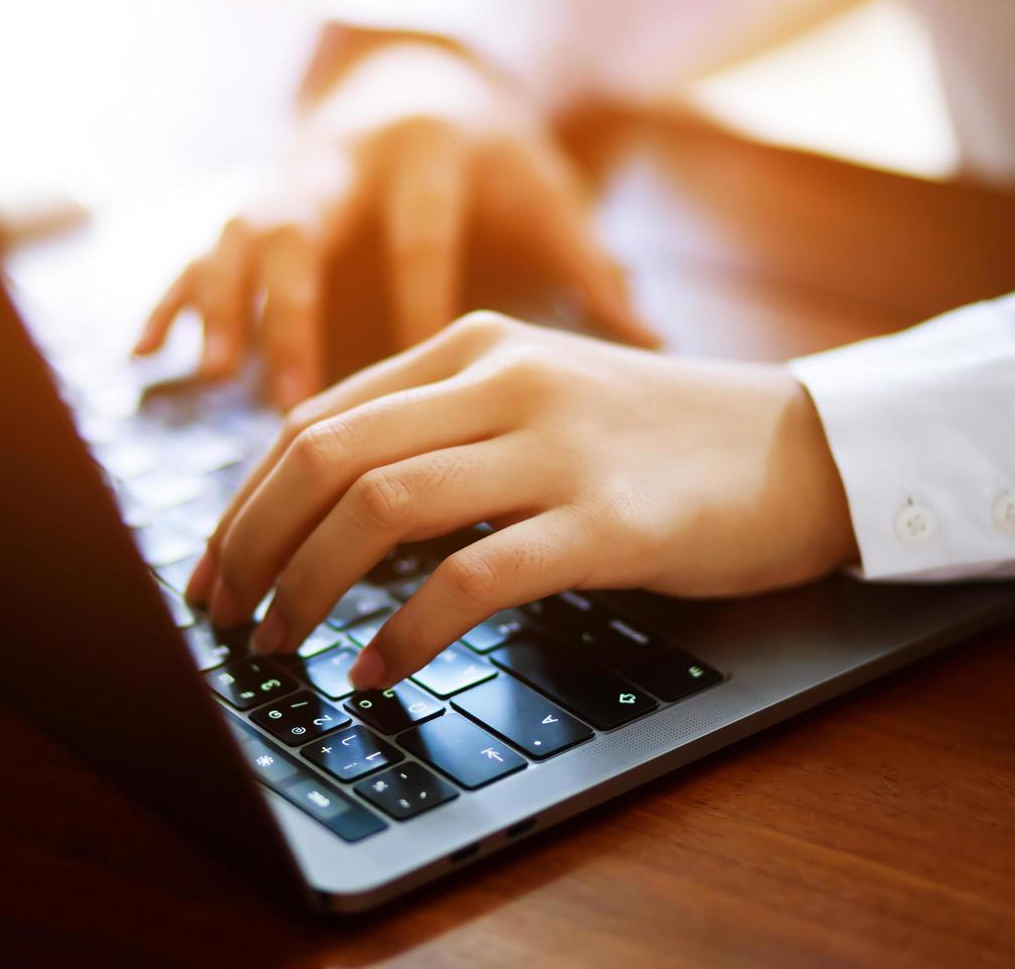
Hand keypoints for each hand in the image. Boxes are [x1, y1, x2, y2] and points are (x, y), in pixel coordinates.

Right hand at [133, 40, 655, 408]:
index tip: (415, 382)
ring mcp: (288, 178)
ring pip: (236, 237)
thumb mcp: (546, 189)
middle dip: (288, 310)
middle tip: (282, 394)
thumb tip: (652, 340)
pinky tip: (146, 357)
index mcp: (424, 151)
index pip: (415, 231)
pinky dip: (174, 299)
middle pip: (300, 228)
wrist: (419, 72)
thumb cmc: (492, 153)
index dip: (410, 302)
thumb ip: (591, 263)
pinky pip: (200, 248)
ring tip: (212, 378)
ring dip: (221, 307)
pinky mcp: (254, 202)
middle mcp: (343, 159)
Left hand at [188, 311, 857, 689]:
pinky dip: (406, 631)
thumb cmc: (655, 439)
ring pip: (381, 506)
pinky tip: (376, 669)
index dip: (245, 502)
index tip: (215, 567)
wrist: (799, 446)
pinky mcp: (608, 520)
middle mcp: (503, 379)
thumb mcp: (537, 404)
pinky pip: (474, 576)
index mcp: (473, 346)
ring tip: (279, 645)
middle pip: (326, 458)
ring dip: (307, 587)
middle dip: (251, 545)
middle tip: (223, 615)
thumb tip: (324, 516)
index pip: (316, 420)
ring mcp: (557, 445)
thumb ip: (442, 434)